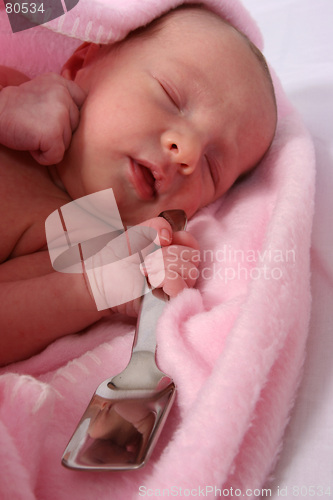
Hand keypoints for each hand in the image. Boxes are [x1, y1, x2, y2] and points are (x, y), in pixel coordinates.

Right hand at [0, 73, 85, 164]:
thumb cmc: (15, 110)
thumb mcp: (42, 93)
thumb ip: (63, 100)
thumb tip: (86, 121)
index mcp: (61, 83)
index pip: (82, 104)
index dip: (69, 118)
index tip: (50, 118)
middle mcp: (63, 95)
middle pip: (76, 127)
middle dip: (58, 133)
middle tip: (35, 126)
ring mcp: (59, 113)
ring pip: (67, 143)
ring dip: (49, 145)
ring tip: (31, 133)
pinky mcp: (53, 133)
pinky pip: (56, 156)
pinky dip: (42, 157)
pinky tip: (30, 144)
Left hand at [84, 217, 199, 315]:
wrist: (102, 280)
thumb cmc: (118, 258)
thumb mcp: (137, 232)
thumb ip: (156, 224)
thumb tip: (168, 236)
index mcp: (173, 251)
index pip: (191, 242)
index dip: (178, 239)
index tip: (159, 242)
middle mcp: (179, 269)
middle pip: (193, 256)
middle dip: (167, 255)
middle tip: (146, 261)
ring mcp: (176, 287)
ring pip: (190, 272)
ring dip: (164, 267)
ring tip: (145, 272)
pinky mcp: (171, 302)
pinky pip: (183, 288)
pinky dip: (168, 280)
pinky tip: (152, 283)